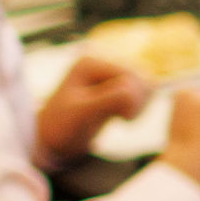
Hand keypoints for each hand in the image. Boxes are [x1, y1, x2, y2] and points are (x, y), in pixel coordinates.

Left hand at [36, 54, 152, 162]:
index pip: (129, 76)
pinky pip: (143, 89)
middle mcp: (101, 61)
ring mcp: (109, 72)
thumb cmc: (61, 127)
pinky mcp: (116, 84)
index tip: (124, 120)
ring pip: (145, 82)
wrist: (54, 138)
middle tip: (126, 120)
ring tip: (125, 118)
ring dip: (141, 103)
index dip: (133, 98)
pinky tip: (126, 116)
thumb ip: (106, 100)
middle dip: (139, 100)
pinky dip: (140, 105)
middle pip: (140, 75)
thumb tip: (132, 91)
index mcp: (90, 63)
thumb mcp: (82, 114)